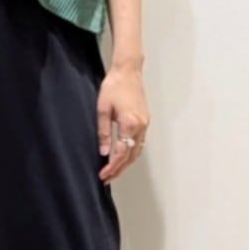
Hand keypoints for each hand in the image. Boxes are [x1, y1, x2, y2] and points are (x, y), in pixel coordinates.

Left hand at [96, 63, 148, 181]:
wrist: (128, 71)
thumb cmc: (114, 86)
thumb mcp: (103, 110)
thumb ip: (104, 133)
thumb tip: (104, 152)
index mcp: (129, 124)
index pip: (121, 153)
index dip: (112, 167)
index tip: (103, 174)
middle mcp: (140, 126)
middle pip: (131, 156)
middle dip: (119, 169)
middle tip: (107, 178)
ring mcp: (145, 124)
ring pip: (137, 151)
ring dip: (126, 164)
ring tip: (114, 171)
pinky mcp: (145, 121)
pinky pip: (140, 143)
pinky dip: (132, 153)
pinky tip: (124, 157)